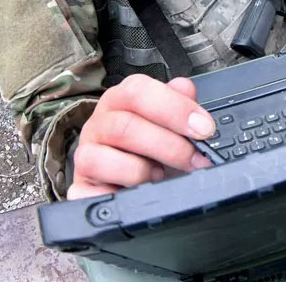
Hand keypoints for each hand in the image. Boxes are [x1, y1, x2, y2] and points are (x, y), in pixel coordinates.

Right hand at [68, 75, 215, 198]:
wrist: (126, 176)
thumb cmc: (149, 145)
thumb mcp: (168, 121)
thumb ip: (178, 101)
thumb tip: (185, 89)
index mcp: (120, 100)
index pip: (138, 91)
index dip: (175, 108)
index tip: (204, 129)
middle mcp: (99, 124)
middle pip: (124, 127)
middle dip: (168, 146)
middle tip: (195, 160)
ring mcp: (85, 155)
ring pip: (101, 159)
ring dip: (139, 171)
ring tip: (159, 175)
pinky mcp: (80, 188)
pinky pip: (86, 194)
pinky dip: (114, 195)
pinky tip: (134, 195)